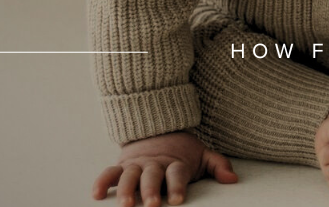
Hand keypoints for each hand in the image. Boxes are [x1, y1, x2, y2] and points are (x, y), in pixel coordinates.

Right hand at [91, 130, 237, 205]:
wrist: (158, 129)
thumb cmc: (182, 151)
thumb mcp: (202, 154)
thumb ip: (217, 165)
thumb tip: (232, 179)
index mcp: (175, 162)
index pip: (177, 174)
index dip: (177, 186)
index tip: (177, 200)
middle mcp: (154, 163)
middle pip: (152, 176)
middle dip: (151, 190)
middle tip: (151, 204)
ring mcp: (137, 164)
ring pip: (129, 176)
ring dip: (126, 190)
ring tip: (125, 205)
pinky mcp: (122, 165)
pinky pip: (109, 172)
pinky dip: (102, 182)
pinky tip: (96, 195)